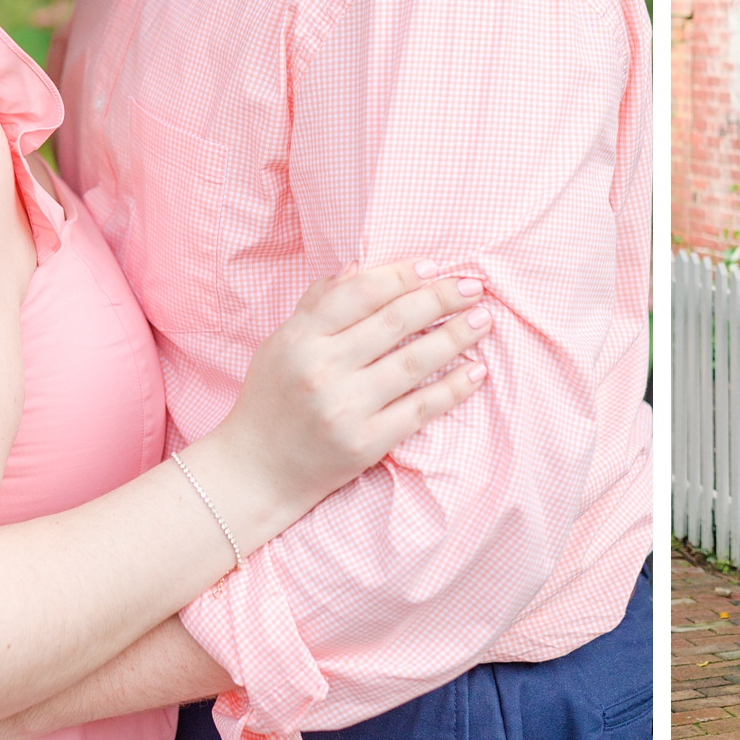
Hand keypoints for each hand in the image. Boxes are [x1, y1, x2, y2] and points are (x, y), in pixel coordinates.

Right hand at [195, 260, 492, 546]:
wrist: (255, 472)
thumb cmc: (271, 401)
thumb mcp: (280, 344)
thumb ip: (317, 305)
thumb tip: (358, 267)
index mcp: (300, 338)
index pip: (362, 293)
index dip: (402, 276)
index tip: (433, 268)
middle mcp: (321, 369)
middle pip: (395, 321)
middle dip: (441, 298)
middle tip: (473, 287)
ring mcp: (344, 408)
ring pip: (414, 362)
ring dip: (457, 337)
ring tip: (484, 320)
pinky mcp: (365, 443)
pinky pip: (420, 409)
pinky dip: (453, 388)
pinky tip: (476, 371)